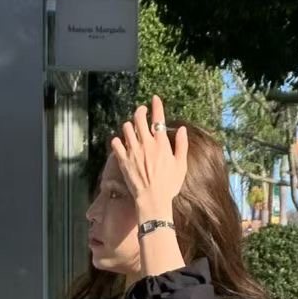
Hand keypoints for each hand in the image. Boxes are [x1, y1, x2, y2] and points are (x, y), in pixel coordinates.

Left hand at [109, 94, 188, 221]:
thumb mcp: (181, 165)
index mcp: (161, 144)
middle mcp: (146, 144)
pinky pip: (116, 143)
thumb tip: (181, 129)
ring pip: (126, 128)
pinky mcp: (123, 160)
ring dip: (129, 125)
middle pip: (139, 118)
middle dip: (140, 111)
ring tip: (132, 129)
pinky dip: (118, 140)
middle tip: (142, 112)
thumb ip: (181, 145)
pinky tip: (121, 143)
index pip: (158, 118)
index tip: (154, 98)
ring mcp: (133, 151)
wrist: (153, 199)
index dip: (156, 105)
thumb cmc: (169, 185)